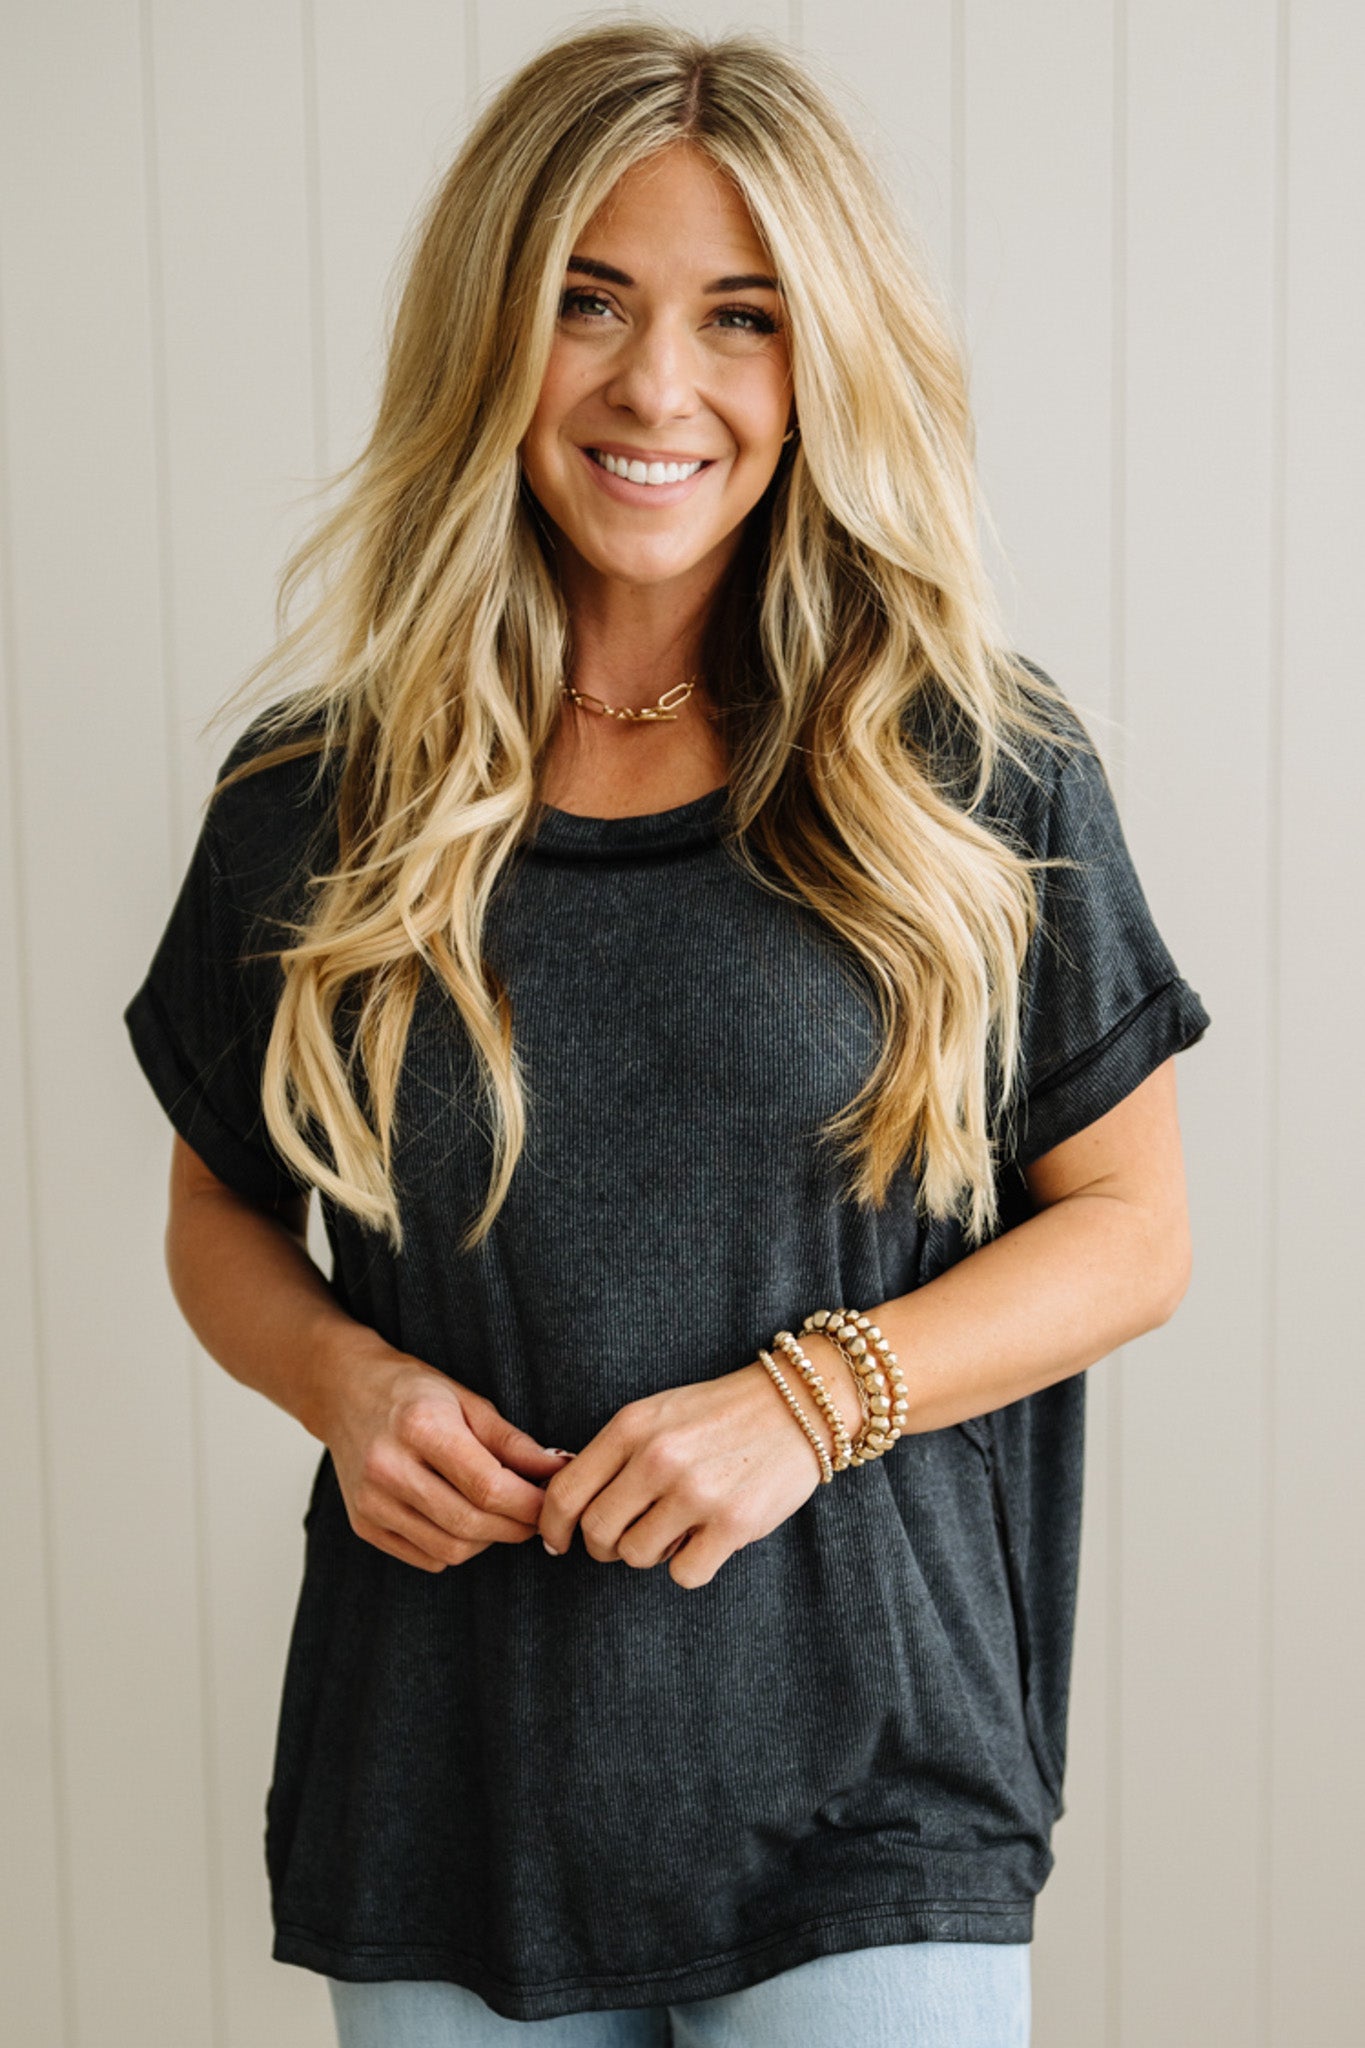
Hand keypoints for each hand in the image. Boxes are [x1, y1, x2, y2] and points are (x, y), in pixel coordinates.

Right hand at [319, 1330, 574, 1571]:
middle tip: (537, 1515)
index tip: (554, 1502)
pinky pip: (427, 1558)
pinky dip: (456, 1548)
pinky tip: (464, 1519)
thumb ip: (512, 1441)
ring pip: (451, 1549)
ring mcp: (371, 1501)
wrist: (344, 1392)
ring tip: (501, 1514)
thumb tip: (560, 1470)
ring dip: (489, 1540)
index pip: (488, 1486)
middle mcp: (388, 1467)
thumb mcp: (467, 1400)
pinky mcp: (363, 1524)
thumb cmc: (414, 1391)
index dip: (531, 1503)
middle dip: (516, 1527)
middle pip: (470, 1524)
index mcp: (419, 1426)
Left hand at [536, 1361, 837, 1588]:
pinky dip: (690, 1565)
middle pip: (596, 1533)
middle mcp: (658, 1458)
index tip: (559, 1541)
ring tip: (678, 1526)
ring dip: (651, 1552)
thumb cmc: (719, 1414)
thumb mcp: (655, 1415)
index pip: (565, 1493)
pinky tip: (706, 1538)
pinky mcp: (732, 1523)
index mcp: (631, 1427)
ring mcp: (695, 1492)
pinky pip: (683, 1574)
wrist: (798, 1403)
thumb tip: (567, 1510)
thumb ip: (613, 1455)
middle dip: (604, 1545)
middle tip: (627, 1536)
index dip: (553, 1527)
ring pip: (637, 1556)